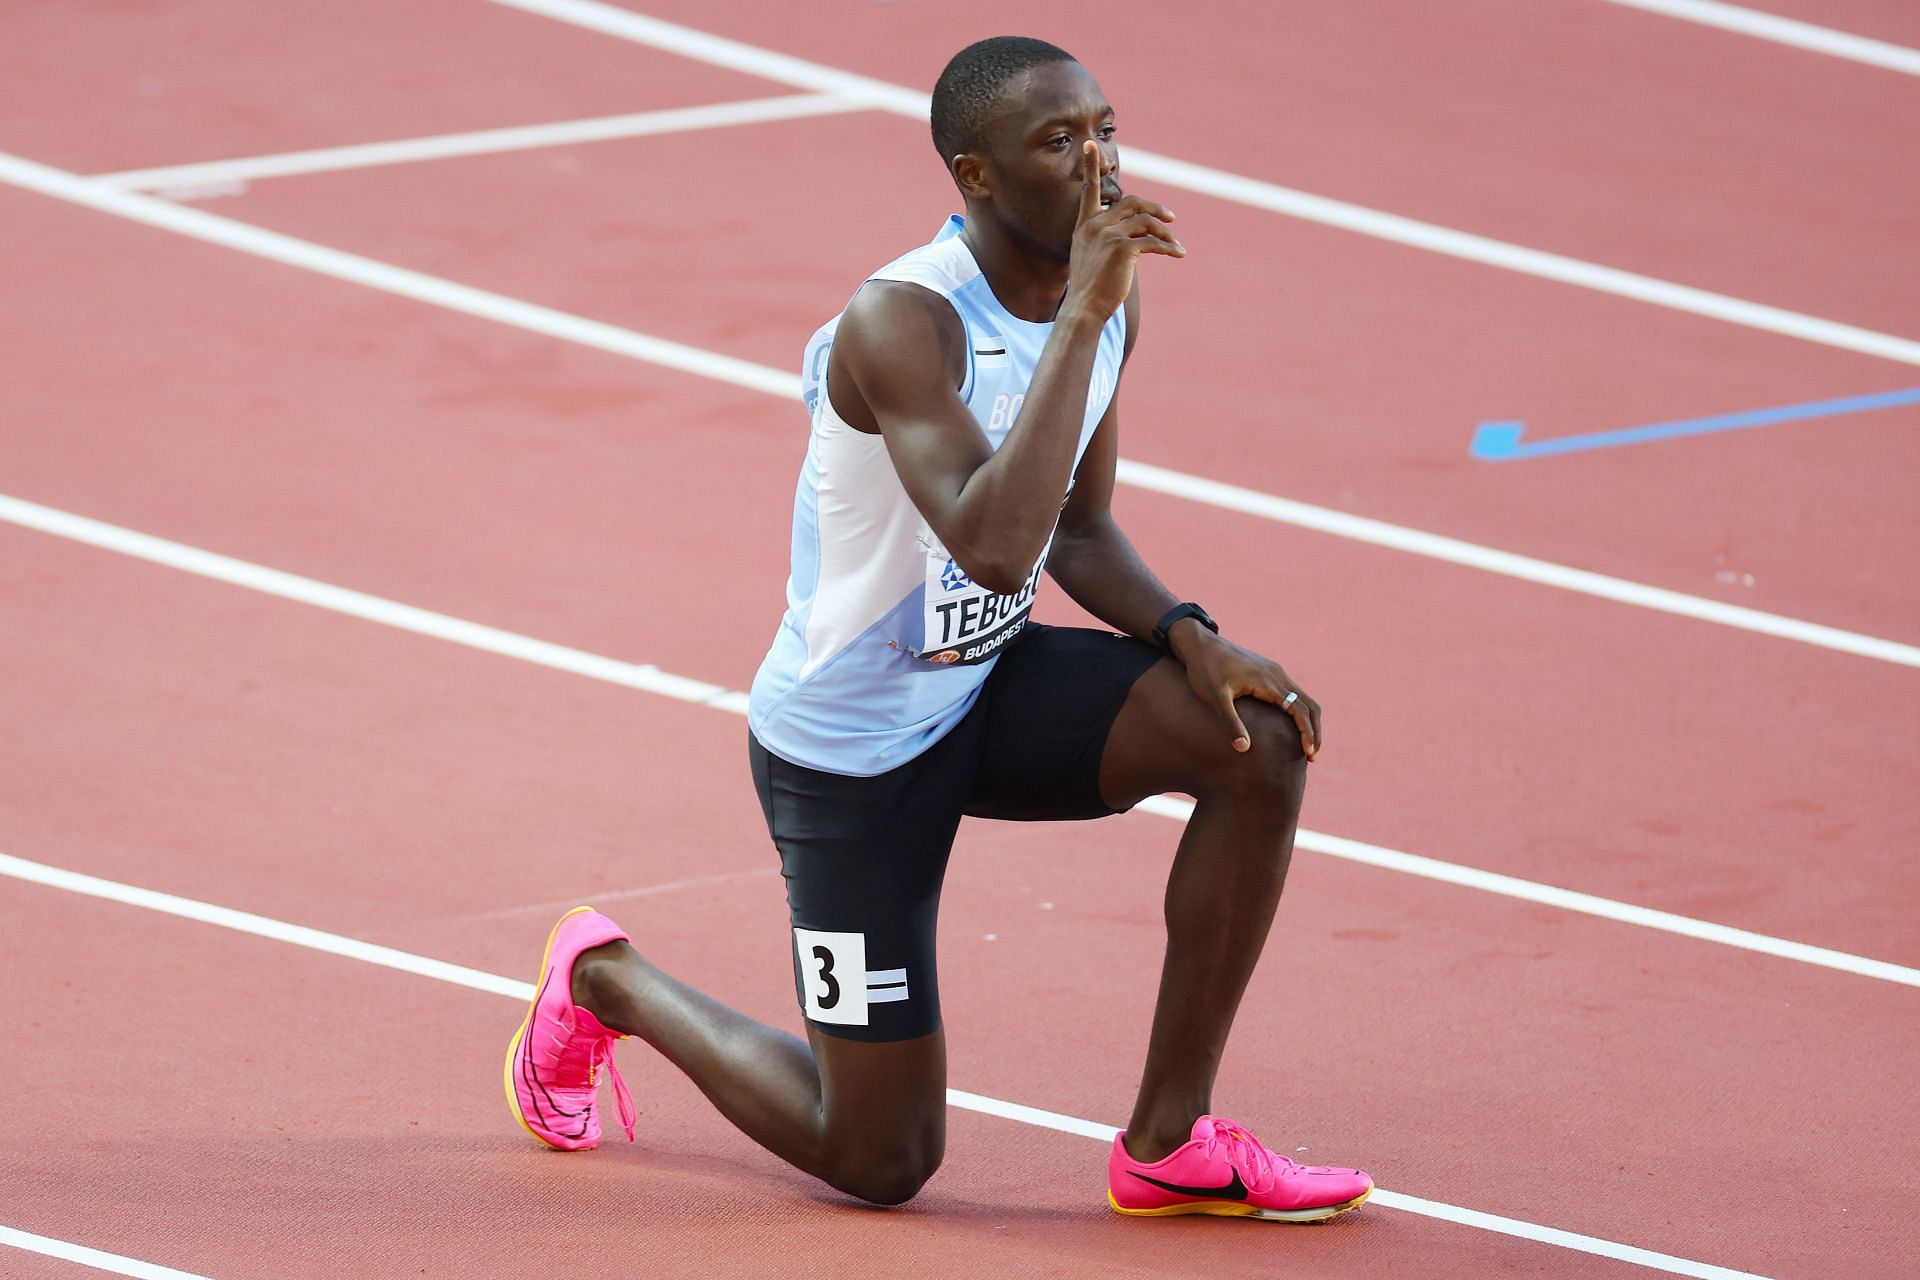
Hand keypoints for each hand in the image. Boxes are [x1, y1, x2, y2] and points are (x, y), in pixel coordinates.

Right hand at [1065, 140, 1183, 321]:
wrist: (1084, 310)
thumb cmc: (1089, 289)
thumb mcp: (1090, 257)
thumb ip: (1105, 238)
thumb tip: (1132, 234)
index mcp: (1085, 225)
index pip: (1088, 189)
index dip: (1090, 166)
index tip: (1089, 144)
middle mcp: (1095, 225)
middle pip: (1132, 203)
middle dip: (1155, 209)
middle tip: (1171, 219)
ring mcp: (1108, 235)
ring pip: (1147, 222)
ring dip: (1165, 233)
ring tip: (1175, 245)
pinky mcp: (1123, 248)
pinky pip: (1153, 242)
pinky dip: (1169, 247)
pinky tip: (1178, 254)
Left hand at [1174, 627, 1321, 759]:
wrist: (1200, 644)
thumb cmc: (1205, 670)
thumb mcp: (1214, 698)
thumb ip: (1230, 722)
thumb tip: (1243, 748)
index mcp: (1268, 681)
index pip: (1299, 709)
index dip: (1307, 732)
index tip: (1308, 754)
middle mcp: (1277, 674)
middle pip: (1309, 704)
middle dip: (1314, 731)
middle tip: (1312, 757)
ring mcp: (1274, 671)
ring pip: (1303, 698)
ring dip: (1308, 721)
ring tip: (1306, 746)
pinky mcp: (1268, 671)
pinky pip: (1292, 692)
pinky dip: (1299, 711)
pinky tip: (1292, 726)